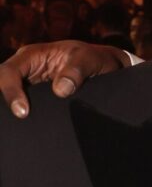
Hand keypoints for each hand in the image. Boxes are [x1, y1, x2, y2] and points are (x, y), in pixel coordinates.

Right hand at [0, 41, 129, 117]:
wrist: (105, 69)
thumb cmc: (95, 59)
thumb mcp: (90, 59)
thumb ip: (78, 70)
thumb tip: (61, 90)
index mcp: (32, 55)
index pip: (9, 72)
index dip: (10, 91)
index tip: (23, 112)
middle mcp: (25, 70)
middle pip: (1, 85)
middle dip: (5, 104)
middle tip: (21, 121)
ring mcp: (29, 86)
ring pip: (9, 98)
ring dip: (11, 112)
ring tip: (21, 129)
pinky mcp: (36, 100)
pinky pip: (23, 107)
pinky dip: (23, 118)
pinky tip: (30, 131)